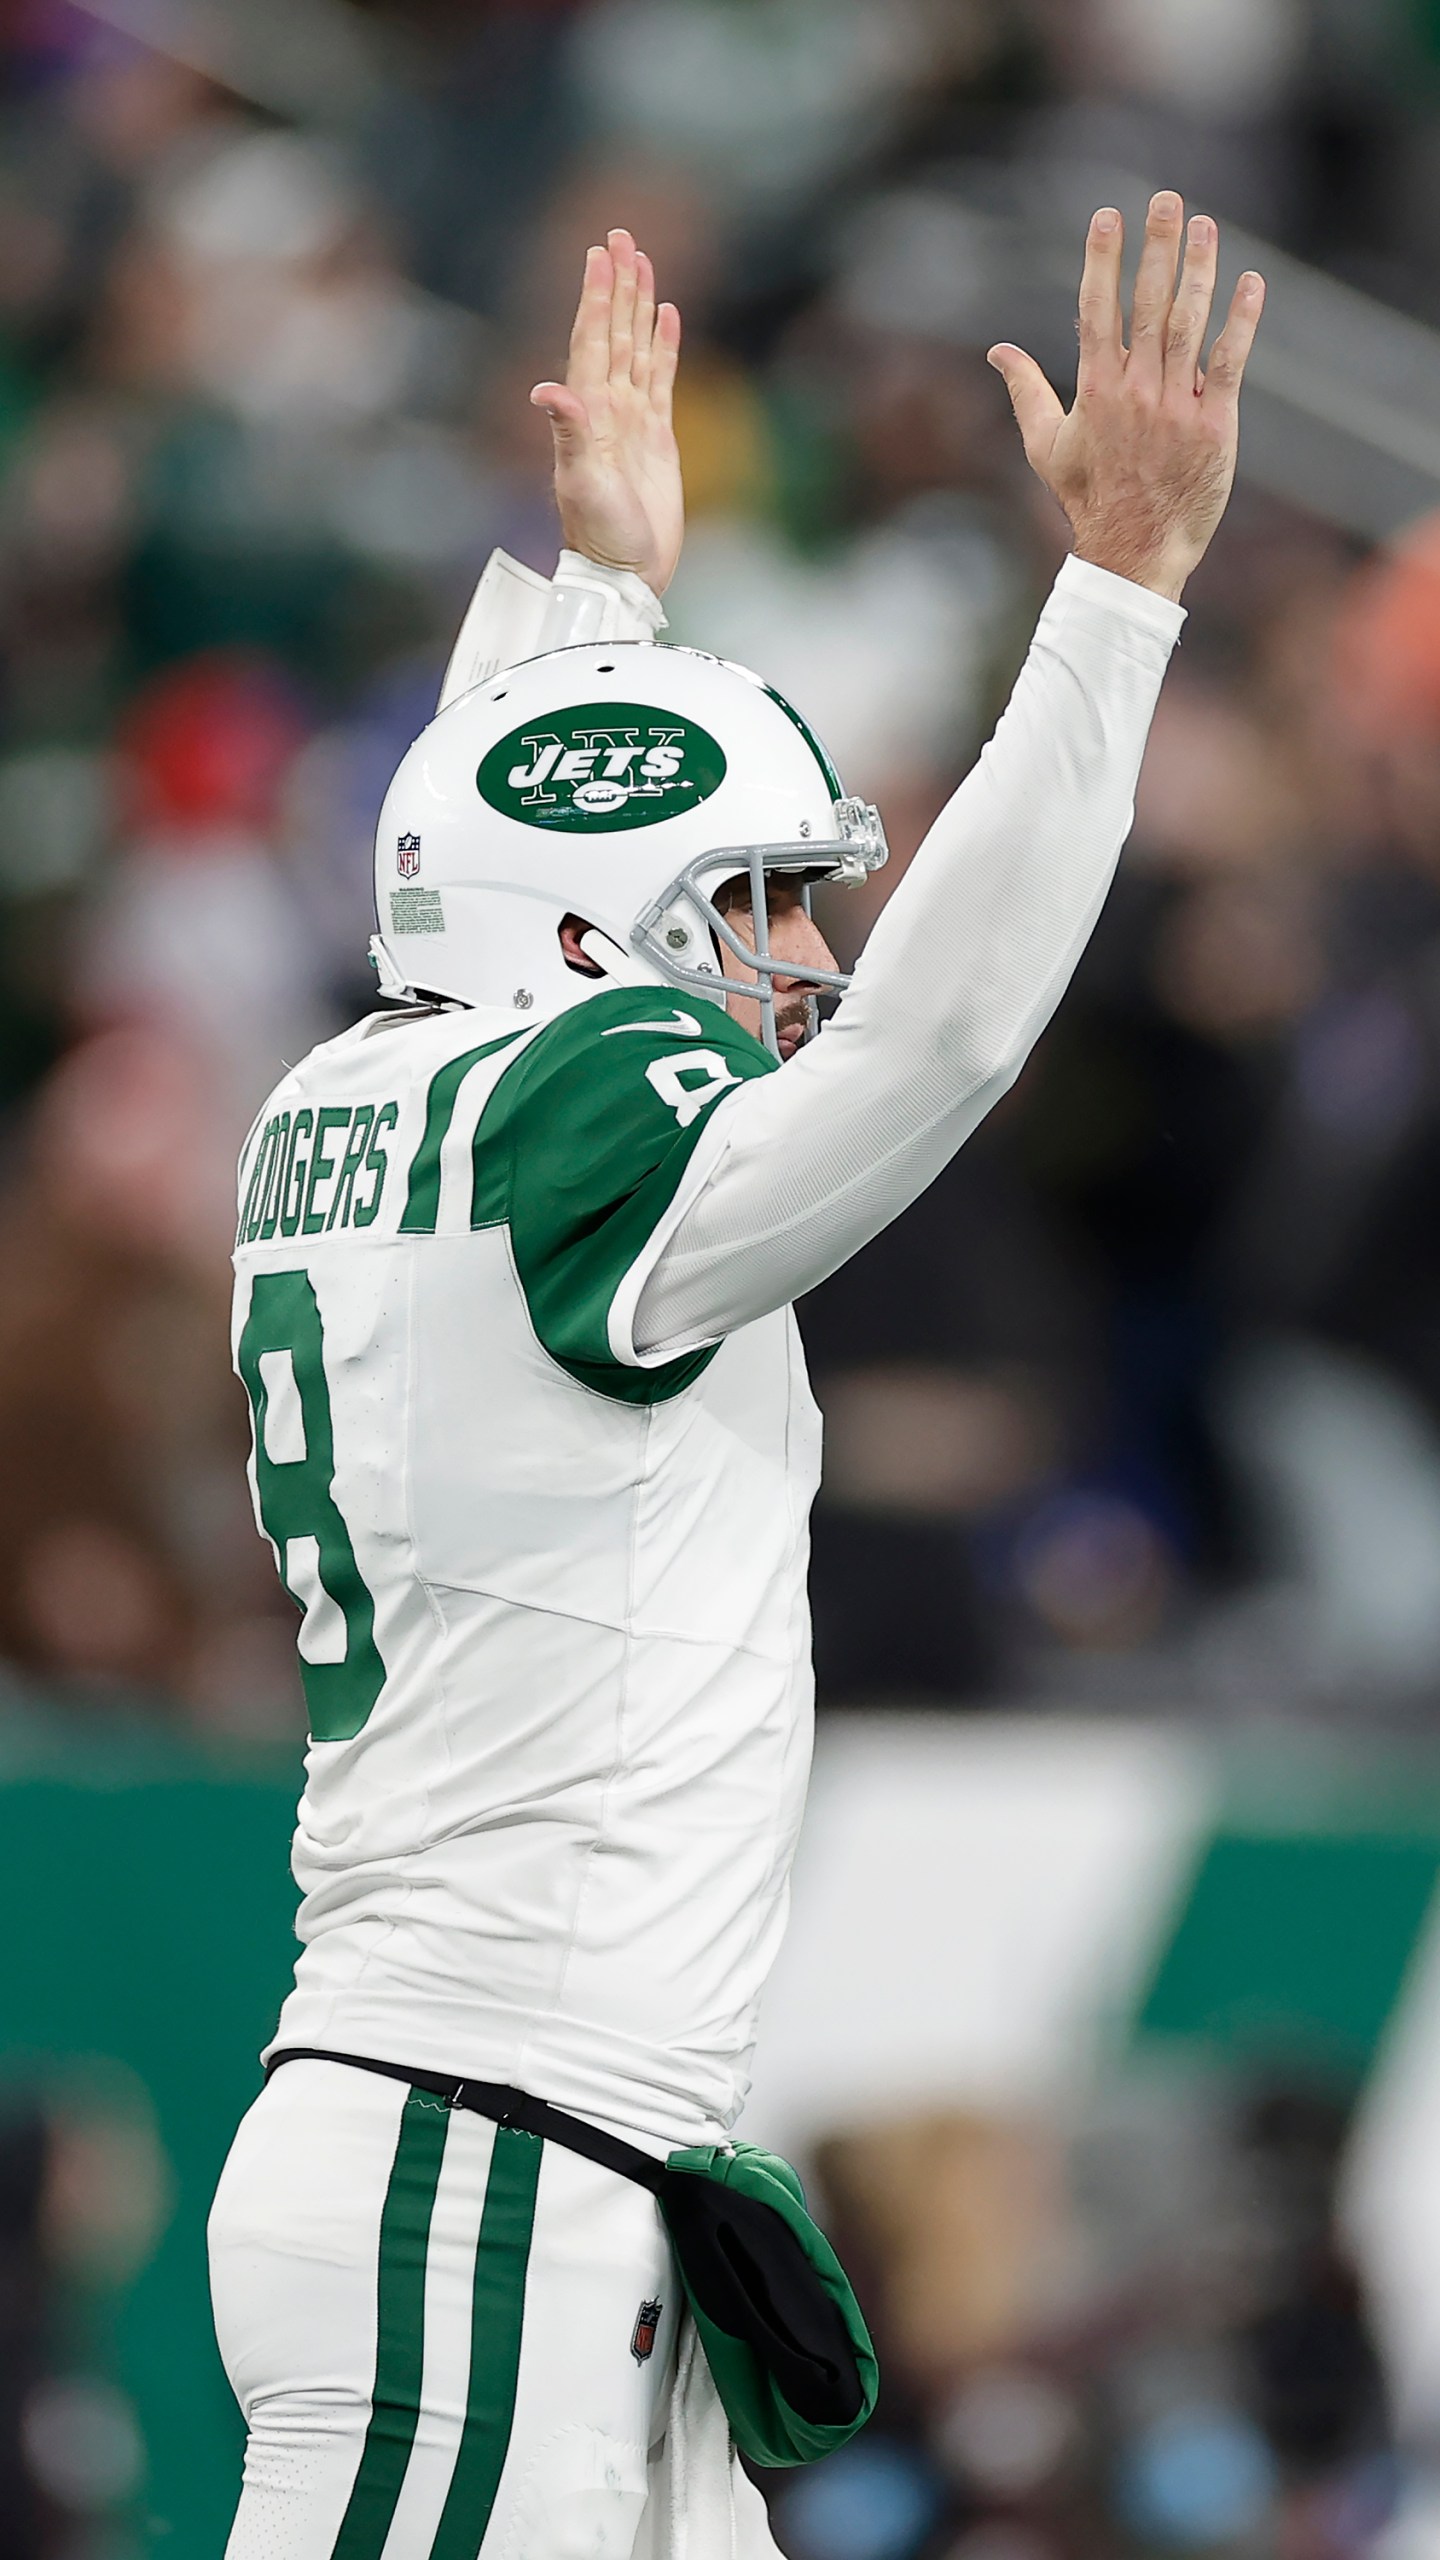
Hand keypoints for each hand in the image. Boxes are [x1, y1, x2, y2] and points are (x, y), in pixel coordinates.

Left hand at [531, 228, 682, 597]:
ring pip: (637, 347)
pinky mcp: (658, 438)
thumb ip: (570, 432)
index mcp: (588, 411)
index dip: (597, 295)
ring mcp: (632, 421)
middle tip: (622, 236)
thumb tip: (546, 390)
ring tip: (644, 263)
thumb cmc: (601, 534)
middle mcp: (607, 408)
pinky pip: (662, 379)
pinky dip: (665, 346)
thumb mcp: (582, 482)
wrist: (625, 572)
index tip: (600, 252)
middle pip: (615, 331)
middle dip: (618, 284)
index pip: (592, 338)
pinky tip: (668, 318)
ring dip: (640, 306)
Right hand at [987, 193, 1264, 601]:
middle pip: (1146, 304)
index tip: (1107, 217)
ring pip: (1188, 325)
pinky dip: (1241, 323)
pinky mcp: (1214, 426)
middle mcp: (1135, 392)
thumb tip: (997, 351)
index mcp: (1095, 392)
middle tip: (1167, 199)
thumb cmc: (1088, 499)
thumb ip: (1025, 391)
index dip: (1101, 261)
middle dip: (1156, 248)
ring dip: (1199, 271)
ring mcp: (1176, 407)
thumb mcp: (1046, 446)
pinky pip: (1230, 363)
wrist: (1134, 552)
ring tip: (1205, 225)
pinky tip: (1251, 282)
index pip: (1096, 312)